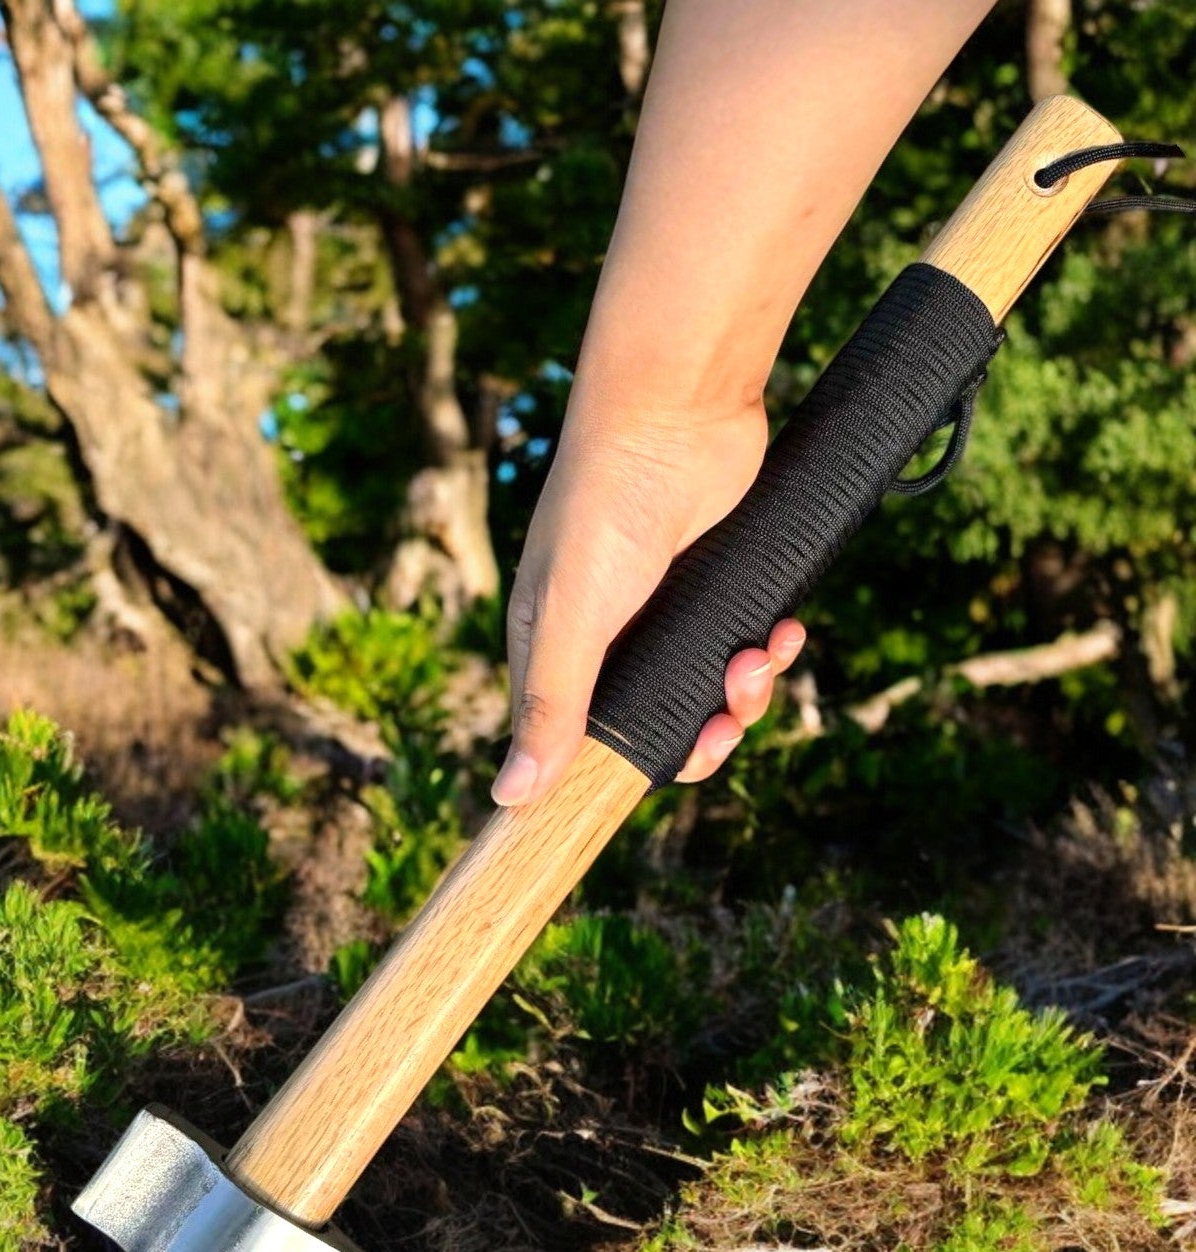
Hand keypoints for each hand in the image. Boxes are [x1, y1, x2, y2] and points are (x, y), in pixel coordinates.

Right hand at [492, 402, 805, 805]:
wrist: (676, 412)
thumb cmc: (603, 506)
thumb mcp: (570, 615)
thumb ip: (550, 704)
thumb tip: (509, 797)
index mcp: (553, 651)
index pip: (576, 744)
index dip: (621, 770)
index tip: (665, 769)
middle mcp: (606, 640)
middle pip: (656, 729)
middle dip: (702, 734)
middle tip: (726, 717)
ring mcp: (664, 616)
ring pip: (708, 696)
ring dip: (746, 694)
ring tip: (760, 657)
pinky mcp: (716, 590)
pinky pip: (746, 649)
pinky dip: (770, 651)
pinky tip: (783, 631)